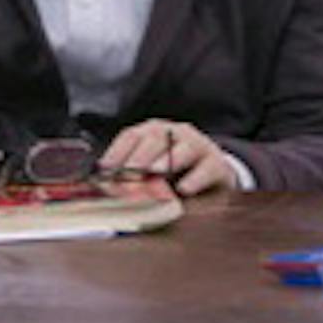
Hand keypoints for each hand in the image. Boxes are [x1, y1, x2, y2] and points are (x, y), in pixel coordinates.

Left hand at [101, 119, 236, 197]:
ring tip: (155, 172)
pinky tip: (184, 189)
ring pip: (184, 147)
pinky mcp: (217, 163)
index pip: (131, 136)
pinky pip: (207, 168)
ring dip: (168, 159)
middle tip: (128, 173)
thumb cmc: (175, 172)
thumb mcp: (151, 171)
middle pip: (156, 137)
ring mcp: (197, 145)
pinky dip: (195, 178)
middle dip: (140, 156)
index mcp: (153, 132)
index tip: (105, 170)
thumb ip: (132, 177)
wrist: (214, 173)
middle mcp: (174, 133)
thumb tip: (107, 190)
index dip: (117, 151)